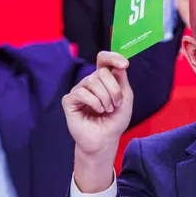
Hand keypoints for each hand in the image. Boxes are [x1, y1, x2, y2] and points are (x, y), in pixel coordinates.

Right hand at [63, 51, 133, 192]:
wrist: (106, 138)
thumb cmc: (115, 119)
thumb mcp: (125, 97)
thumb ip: (121, 79)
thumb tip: (118, 64)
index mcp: (104, 79)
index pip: (103, 59)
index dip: (112, 57)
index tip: (124, 65)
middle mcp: (90, 81)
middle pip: (101, 72)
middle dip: (113, 89)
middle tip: (115, 104)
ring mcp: (79, 90)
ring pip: (92, 81)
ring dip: (105, 98)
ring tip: (106, 110)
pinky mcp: (69, 100)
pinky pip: (81, 92)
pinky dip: (93, 102)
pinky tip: (97, 111)